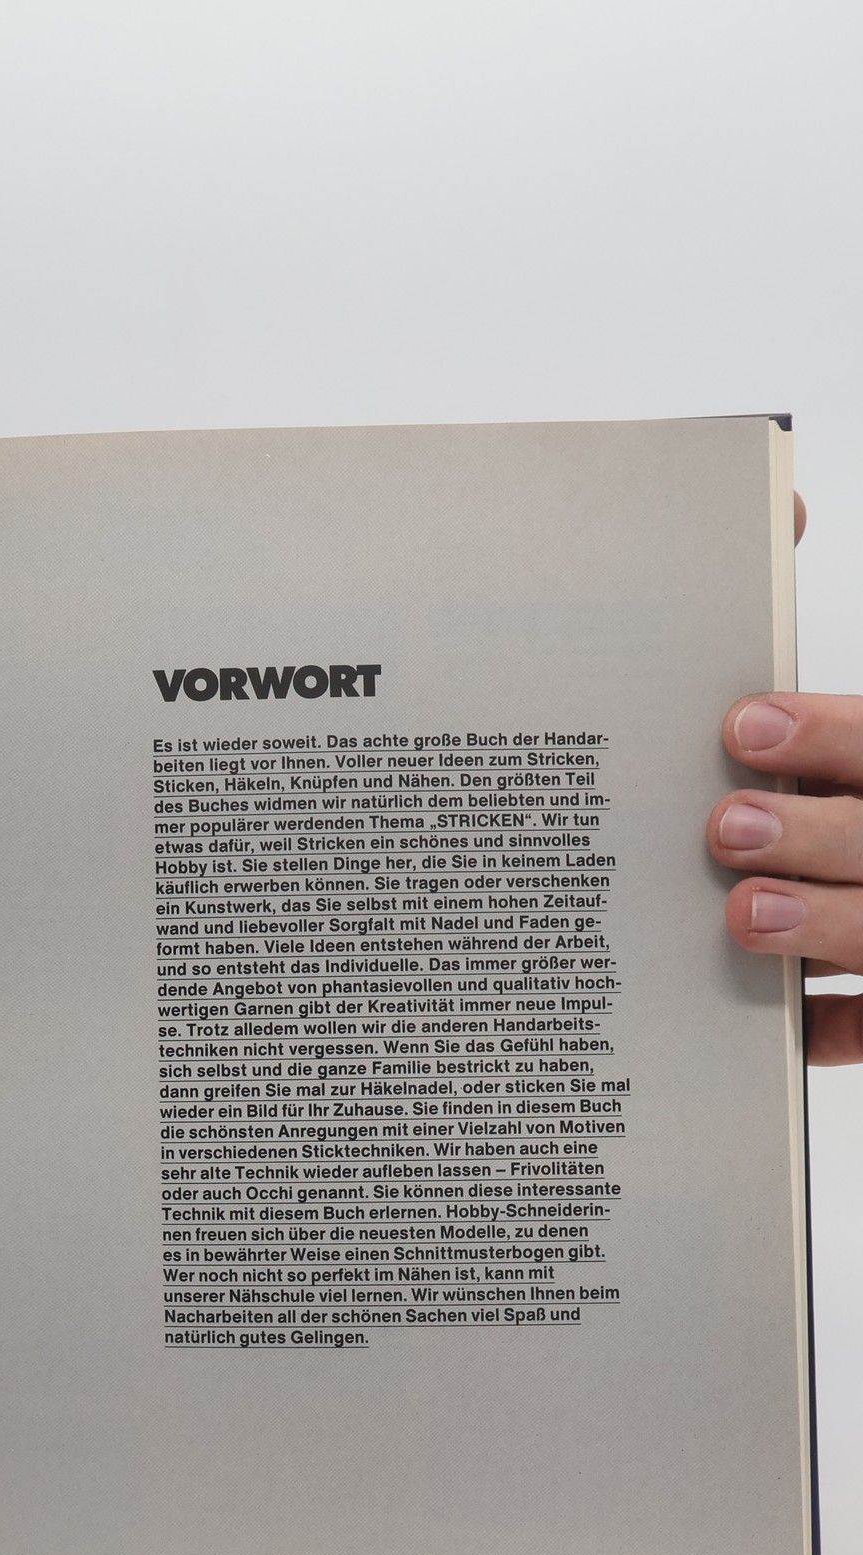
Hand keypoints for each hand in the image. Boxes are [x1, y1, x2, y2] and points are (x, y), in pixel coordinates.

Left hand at [708, 495, 862, 1062]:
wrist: (858, 854)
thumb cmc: (843, 780)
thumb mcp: (845, 735)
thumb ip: (815, 680)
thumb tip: (784, 502)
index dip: (831, 733)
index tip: (744, 726)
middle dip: (823, 835)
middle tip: (727, 828)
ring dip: (831, 928)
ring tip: (743, 916)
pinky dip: (846, 1028)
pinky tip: (787, 1029)